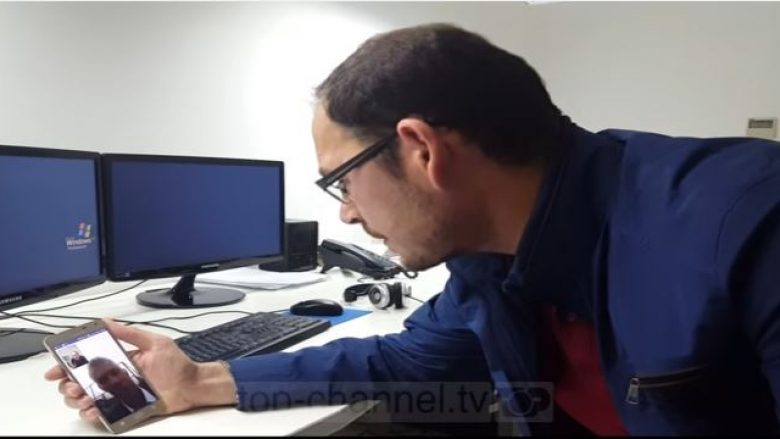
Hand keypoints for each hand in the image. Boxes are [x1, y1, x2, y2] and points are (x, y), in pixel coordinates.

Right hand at [44, 319, 236, 422]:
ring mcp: (118, 394)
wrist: (191, 386)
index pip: (86, 361)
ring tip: (84, 396)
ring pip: (86, 399)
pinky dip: (92, 414)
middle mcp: (115, 378)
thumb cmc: (177, 364)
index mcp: (118, 360)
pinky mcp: (125, 409)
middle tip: (72, 384)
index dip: (67, 364)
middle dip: (68, 384)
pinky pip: (102, 414)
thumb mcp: (154, 342)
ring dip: (78, 399)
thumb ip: (129, 334)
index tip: (57, 367)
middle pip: (80, 382)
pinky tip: (93, 410)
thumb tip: (106, 321)